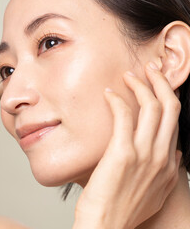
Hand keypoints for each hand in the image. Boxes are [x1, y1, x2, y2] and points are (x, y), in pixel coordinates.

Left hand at [73, 62, 182, 228]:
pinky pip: (124, 117)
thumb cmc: (124, 208)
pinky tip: (109, 93)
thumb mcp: (156, 191)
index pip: (175, 121)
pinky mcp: (122, 154)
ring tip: (129, 75)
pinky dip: (117, 100)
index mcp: (169, 163)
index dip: (168, 98)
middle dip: (161, 82)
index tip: (158, 85)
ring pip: (151, 108)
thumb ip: (166, 171)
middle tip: (149, 69)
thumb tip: (174, 155)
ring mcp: (144, 155)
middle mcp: (162, 156)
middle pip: (169, 108)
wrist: (107, 226)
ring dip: (141, 85)